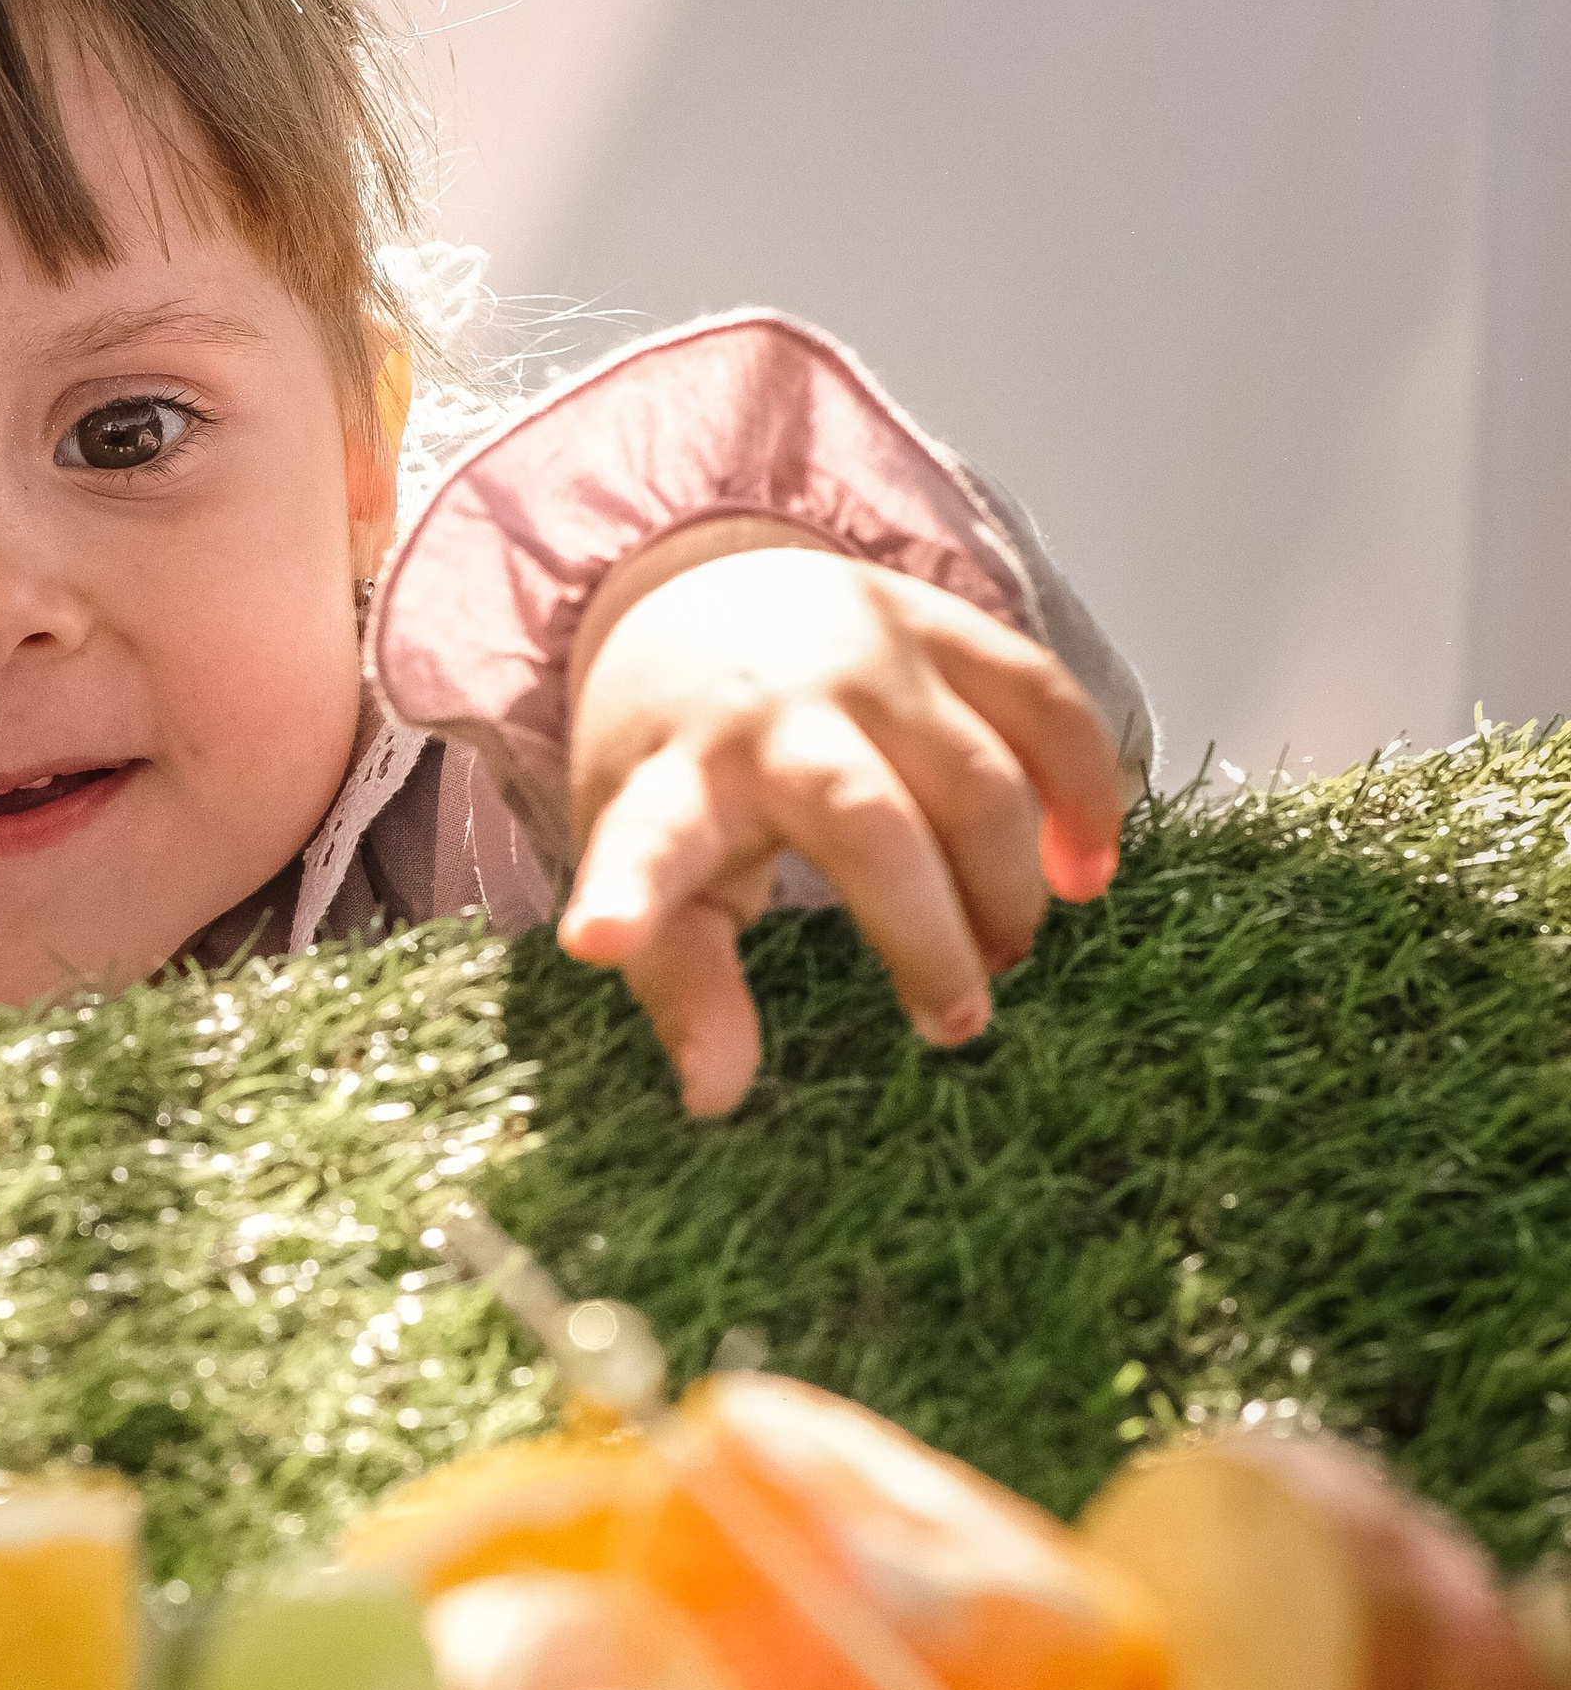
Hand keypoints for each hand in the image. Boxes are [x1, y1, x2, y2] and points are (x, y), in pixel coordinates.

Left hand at [556, 534, 1126, 1116]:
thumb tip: (715, 1098)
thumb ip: (681, 982)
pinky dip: (1085, 789)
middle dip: (925, 934)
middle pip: (871, 824)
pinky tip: (1089, 869)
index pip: (646, 840)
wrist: (702, 591)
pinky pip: (1045, 703)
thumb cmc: (678, 762)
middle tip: (953, 1023)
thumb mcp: (644, 865)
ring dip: (1011, 878)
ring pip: (978, 772)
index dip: (630, 897)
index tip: (601, 945)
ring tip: (1006, 953)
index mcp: (675, 781)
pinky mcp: (946, 624)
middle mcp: (775, 710)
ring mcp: (872, 655)